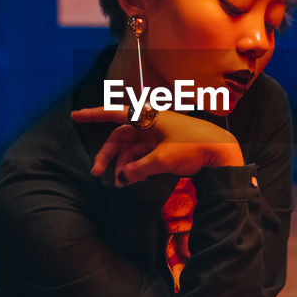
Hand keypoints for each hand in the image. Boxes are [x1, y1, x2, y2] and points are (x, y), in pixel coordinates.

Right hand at [71, 107, 243, 186]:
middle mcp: (149, 123)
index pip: (114, 114)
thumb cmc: (193, 146)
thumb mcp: (164, 160)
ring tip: (121, 183)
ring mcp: (156, 134)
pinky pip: (142, 154)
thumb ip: (139, 169)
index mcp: (148, 118)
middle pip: (120, 137)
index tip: (75, 115)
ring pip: (131, 149)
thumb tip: (121, 178)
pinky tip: (133, 180)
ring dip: (123, 165)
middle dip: (108, 155)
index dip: (93, 115)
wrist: (221, 150)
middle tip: (97, 173)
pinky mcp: (163, 145)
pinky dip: (136, 166)